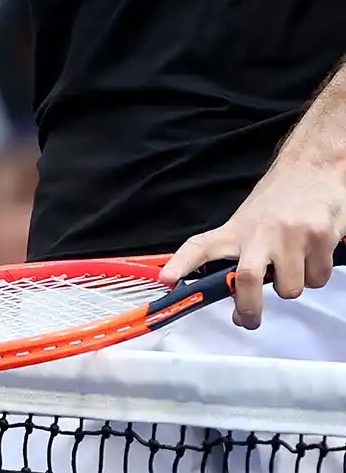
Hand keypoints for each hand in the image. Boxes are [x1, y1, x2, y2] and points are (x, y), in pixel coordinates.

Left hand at [159, 159, 345, 328]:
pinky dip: (316, 275)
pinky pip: (317, 279)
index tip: (166, 279)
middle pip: (247, 279)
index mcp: (238, 227)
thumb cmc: (280, 196)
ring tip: (296, 260)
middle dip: (248, 307)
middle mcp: (261, 231)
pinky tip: (314, 252)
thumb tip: (236, 291)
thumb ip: (242, 251)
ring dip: (294, 284)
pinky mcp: (319, 239)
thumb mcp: (250, 219)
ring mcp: (291, 235)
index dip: (182, 263)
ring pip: (290, 288)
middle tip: (248, 319)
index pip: (202, 245)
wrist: (313, 166)